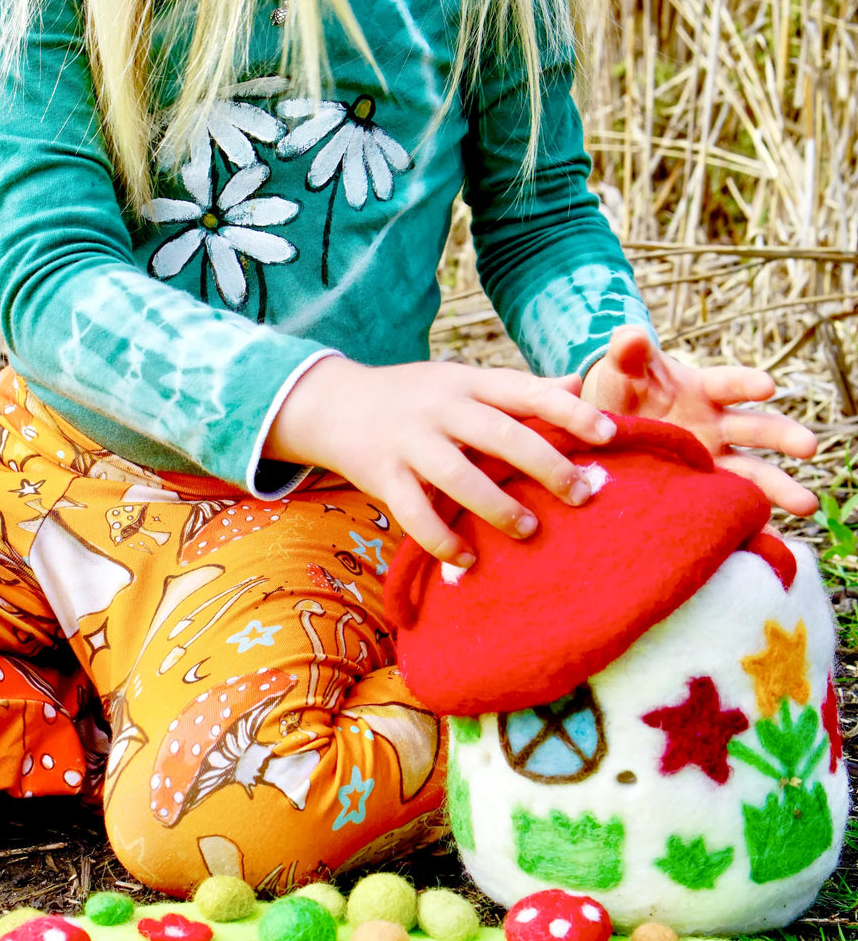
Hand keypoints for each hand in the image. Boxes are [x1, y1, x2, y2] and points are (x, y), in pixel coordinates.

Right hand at [264, 356, 617, 563]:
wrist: (331, 403)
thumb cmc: (412, 396)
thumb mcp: (461, 381)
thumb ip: (515, 388)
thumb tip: (575, 382)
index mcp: (467, 382)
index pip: (525, 392)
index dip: (570, 410)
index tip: (609, 434)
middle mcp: (440, 407)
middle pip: (500, 434)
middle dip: (546, 465)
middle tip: (582, 494)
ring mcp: (409, 441)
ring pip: (458, 475)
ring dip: (497, 506)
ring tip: (530, 530)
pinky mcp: (381, 475)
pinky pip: (413, 512)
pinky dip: (441, 539)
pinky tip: (467, 560)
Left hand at [580, 325, 817, 515]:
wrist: (605, 429)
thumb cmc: (621, 391)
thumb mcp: (622, 371)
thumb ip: (628, 354)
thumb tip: (630, 335)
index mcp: (702, 391)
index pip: (730, 384)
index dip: (746, 384)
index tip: (767, 387)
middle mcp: (716, 425)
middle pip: (757, 430)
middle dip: (784, 437)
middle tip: (808, 447)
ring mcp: (712, 458)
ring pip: (753, 472)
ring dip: (779, 488)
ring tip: (805, 507)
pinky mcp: (702, 488)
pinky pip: (730, 503)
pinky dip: (746, 519)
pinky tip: (766, 539)